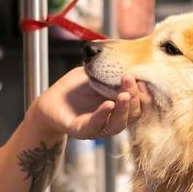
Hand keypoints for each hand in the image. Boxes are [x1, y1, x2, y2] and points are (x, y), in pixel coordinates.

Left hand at [33, 66, 149, 139]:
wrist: (49, 102)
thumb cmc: (73, 89)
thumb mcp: (94, 74)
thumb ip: (109, 71)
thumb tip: (129, 61)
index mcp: (120, 106)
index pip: (139, 103)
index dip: (143, 93)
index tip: (141, 78)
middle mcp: (113, 119)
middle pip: (133, 114)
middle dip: (135, 98)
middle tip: (130, 80)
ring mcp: (99, 127)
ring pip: (118, 124)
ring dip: (124, 109)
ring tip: (124, 95)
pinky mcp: (82, 130)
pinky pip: (96, 125)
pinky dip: (103, 115)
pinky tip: (107, 105)